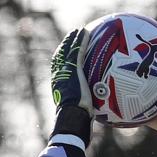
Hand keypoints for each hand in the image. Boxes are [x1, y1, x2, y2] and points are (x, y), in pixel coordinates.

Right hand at [49, 28, 92, 146]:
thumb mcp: (83, 118)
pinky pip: (77, 51)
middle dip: (66, 46)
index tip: (69, 55)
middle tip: (73, 37)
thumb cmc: (77, 126)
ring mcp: (64, 74)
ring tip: (80, 30)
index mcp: (60, 89)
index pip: (60, 71)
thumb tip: (97, 118)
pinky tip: (86, 32)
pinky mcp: (72, 70)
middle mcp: (59, 79)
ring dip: (73, 39)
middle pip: (61, 58)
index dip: (63, 61)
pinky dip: (80, 41)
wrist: (72, 122)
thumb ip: (88, 112)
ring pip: (67, 52)